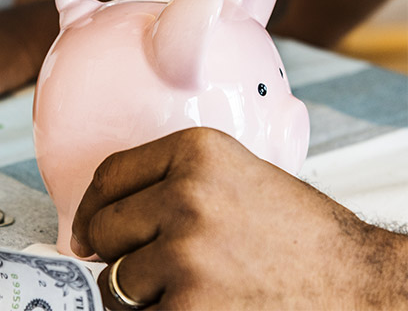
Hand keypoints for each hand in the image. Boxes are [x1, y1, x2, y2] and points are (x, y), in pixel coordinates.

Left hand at [71, 128, 402, 309]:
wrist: (354, 280)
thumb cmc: (293, 229)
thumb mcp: (233, 173)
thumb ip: (170, 180)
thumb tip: (102, 219)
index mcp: (196, 150)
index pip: (110, 175)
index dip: (92, 206)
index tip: (89, 229)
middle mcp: (187, 194)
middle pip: (105, 227)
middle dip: (115, 250)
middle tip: (146, 260)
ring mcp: (187, 253)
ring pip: (116, 279)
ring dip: (138, 290)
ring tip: (185, 285)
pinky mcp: (190, 309)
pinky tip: (194, 304)